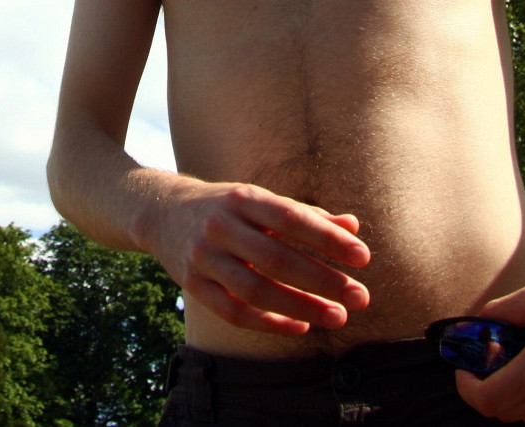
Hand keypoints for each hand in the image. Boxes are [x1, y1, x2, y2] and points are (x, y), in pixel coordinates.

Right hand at [139, 179, 370, 334]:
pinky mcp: (193, 286)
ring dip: (302, 307)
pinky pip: (234, 312)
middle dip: (323, 280)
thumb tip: (353, 226)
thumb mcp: (261, 200)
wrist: (161, 212)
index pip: (292, 218)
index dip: (328, 238)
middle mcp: (221, 226)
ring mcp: (203, 258)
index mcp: (243, 198)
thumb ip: (306, 215)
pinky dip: (269, 322)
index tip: (363, 257)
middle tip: (360, 296)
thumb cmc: (226, 207)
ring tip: (337, 317)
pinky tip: (300, 327)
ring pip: (256, 290)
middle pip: (277, 258)